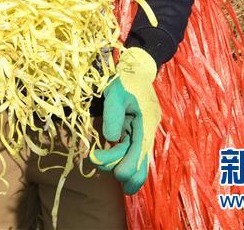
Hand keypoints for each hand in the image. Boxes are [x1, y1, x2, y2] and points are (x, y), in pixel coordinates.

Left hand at [90, 47, 160, 194]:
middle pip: (141, 160)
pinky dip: (119, 154)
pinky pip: (129, 147)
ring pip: (133, 155)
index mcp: (146, 122)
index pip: (141, 151)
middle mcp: (147, 129)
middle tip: (108, 173)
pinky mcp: (135, 128)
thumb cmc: (124, 79)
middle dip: (128, 172)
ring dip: (118, 161)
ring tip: (97, 159)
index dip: (131, 166)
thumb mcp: (115, 94)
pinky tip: (106, 159)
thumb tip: (111, 139)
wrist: (135, 68)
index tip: (117, 175)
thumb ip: (113, 116)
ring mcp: (142, 129)